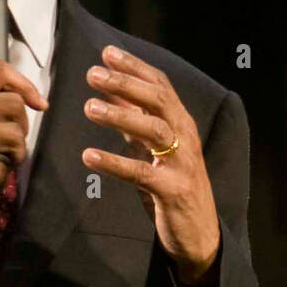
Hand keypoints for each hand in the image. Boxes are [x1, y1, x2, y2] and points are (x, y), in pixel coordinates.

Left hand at [82, 44, 220, 283]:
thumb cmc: (172, 184)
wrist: (198, 234)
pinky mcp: (172, 190)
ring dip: (120, 115)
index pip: (160, 85)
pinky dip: (114, 162)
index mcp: (180, 122)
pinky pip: (141, 173)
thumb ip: (133, 118)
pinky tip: (89, 156)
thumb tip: (110, 89)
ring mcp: (181, 163)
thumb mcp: (152, 146)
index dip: (135, 67)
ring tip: (88, 107)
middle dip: (125, 83)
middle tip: (92, 74)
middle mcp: (185, 136)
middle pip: (158, 100)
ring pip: (154, 130)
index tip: (106, 52)